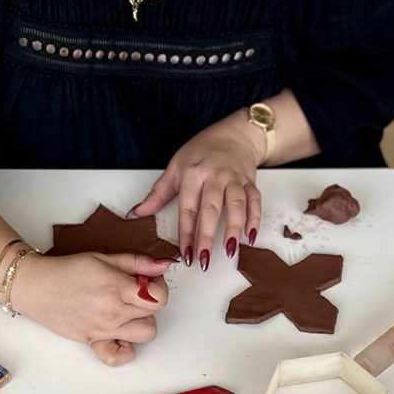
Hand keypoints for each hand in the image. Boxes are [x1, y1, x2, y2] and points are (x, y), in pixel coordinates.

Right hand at [10, 252, 172, 366]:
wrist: (37, 287)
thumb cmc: (66, 271)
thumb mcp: (104, 257)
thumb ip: (136, 262)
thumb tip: (163, 265)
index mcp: (117, 288)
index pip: (158, 297)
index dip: (158, 287)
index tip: (147, 281)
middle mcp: (113, 312)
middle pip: (153, 314)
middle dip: (149, 302)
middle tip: (134, 293)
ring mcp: (104, 330)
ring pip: (145, 334)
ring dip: (141, 323)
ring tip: (127, 312)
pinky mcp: (93, 342)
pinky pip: (117, 358)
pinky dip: (124, 351)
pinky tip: (120, 336)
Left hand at [129, 113, 264, 271]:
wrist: (233, 135)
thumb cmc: (202, 151)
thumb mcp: (176, 167)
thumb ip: (158, 193)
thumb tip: (138, 213)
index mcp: (193, 174)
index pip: (188, 208)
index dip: (186, 232)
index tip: (185, 252)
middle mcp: (215, 176)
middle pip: (211, 209)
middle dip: (207, 236)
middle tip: (204, 258)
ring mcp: (234, 179)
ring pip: (236, 205)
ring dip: (234, 229)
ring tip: (230, 250)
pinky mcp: (250, 182)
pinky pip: (255, 201)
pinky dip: (255, 218)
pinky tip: (251, 235)